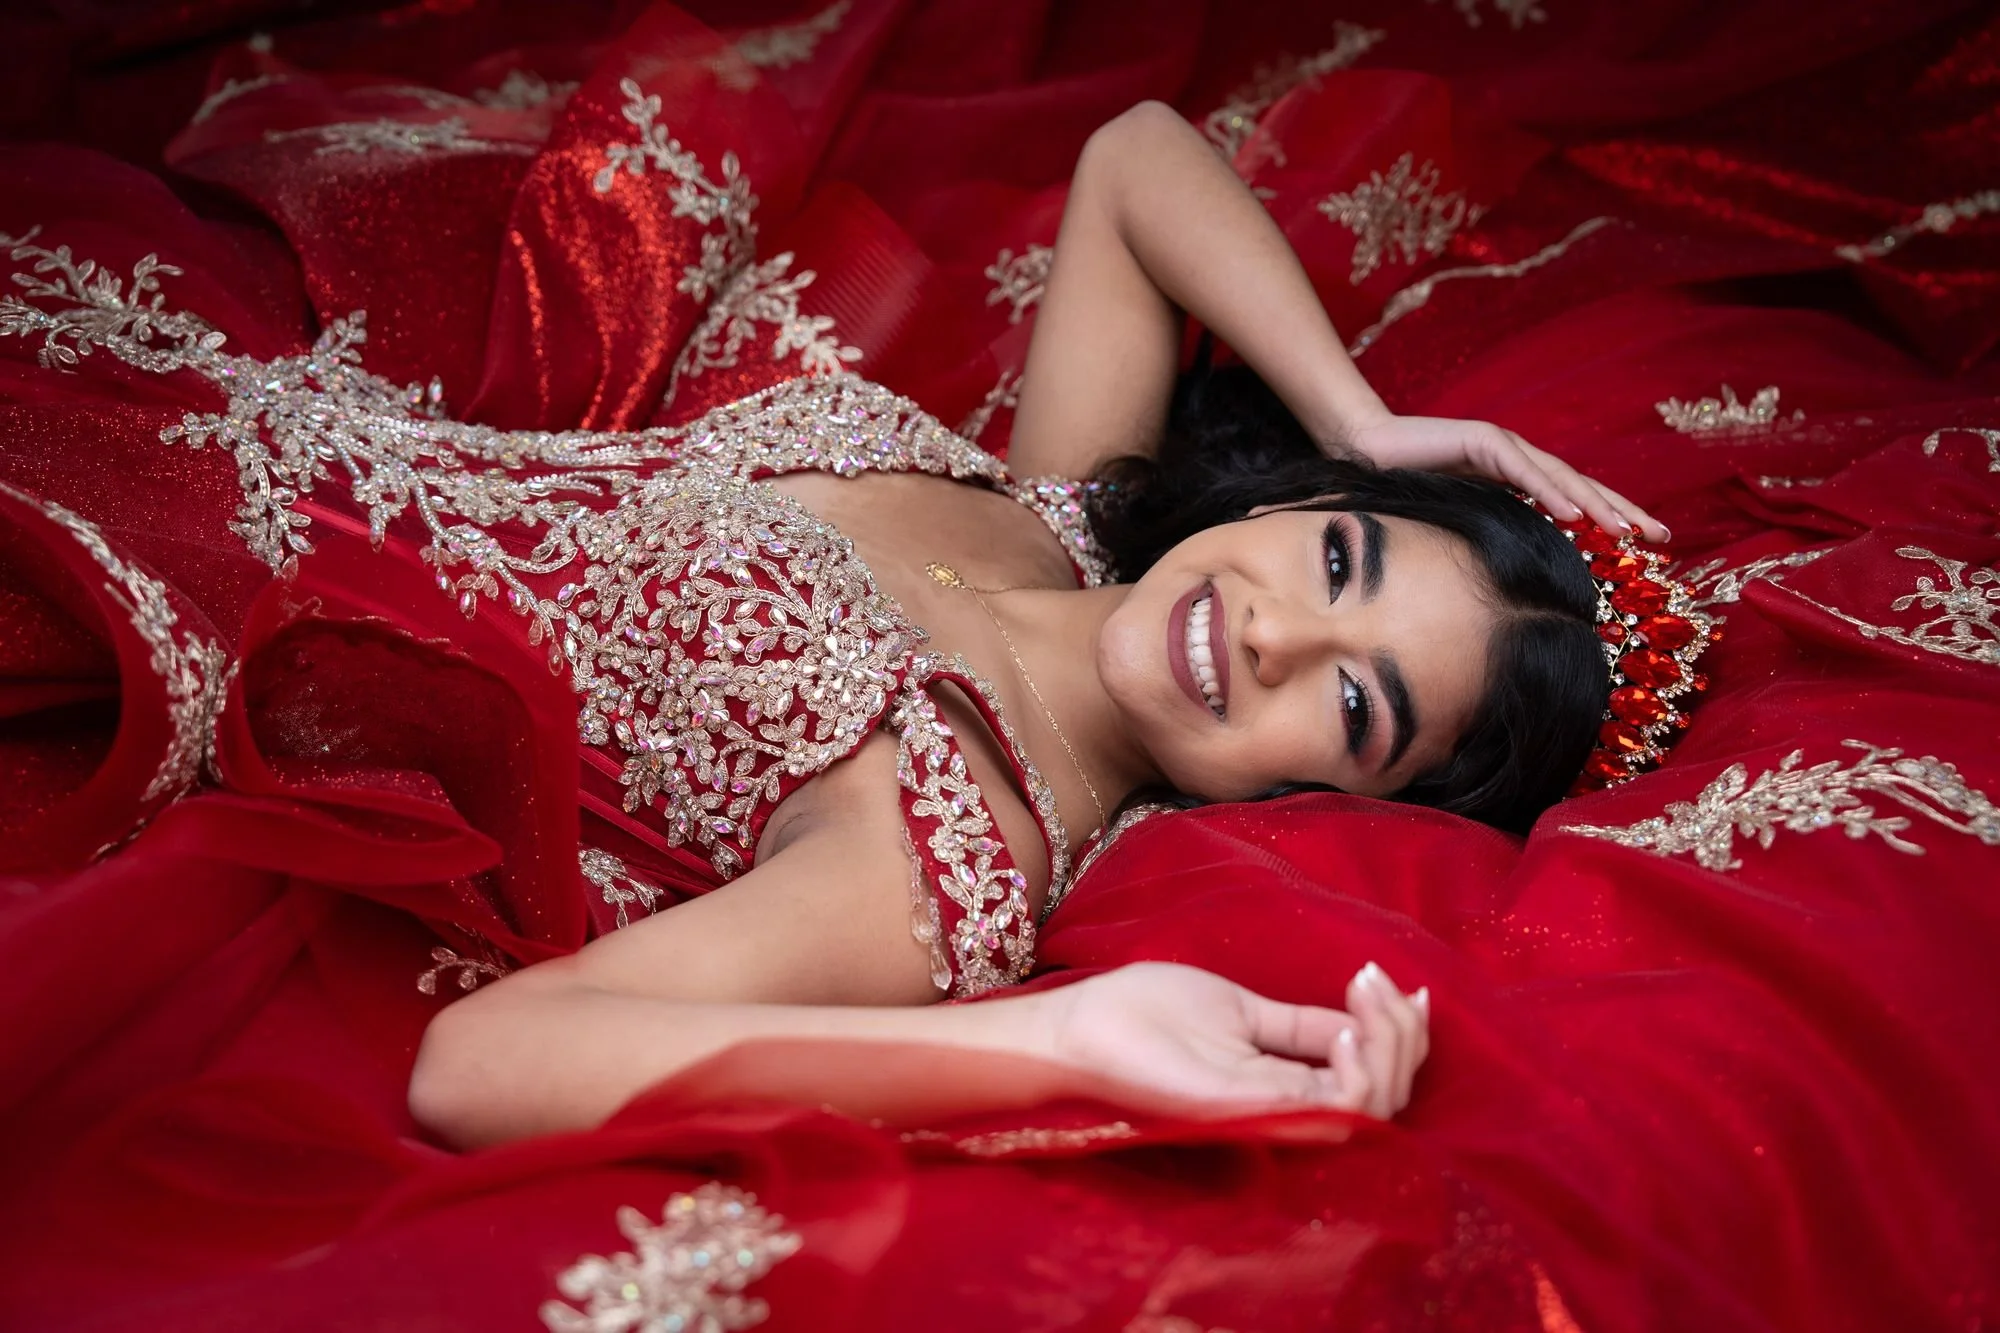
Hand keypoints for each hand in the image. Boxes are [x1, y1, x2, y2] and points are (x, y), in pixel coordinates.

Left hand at [1041, 960, 1428, 1118]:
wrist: (1082, 1026)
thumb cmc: (1147, 1014)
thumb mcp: (1242, 1010)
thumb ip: (1299, 1029)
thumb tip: (1358, 1021)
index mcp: (1284, 1087)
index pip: (1371, 1082)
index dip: (1404, 1040)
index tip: (1407, 988)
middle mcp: (1286, 1111)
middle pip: (1386, 1099)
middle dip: (1404, 1038)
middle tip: (1380, 985)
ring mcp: (1270, 1115)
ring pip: (1373, 1107)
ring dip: (1389, 1050)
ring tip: (1365, 1003)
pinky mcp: (1250, 1112)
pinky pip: (1336, 1112)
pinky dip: (1360, 1070)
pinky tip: (1347, 1030)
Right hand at [1344, 413, 1669, 542]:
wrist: (1362, 450)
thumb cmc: (1406, 488)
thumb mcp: (1463, 516)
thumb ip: (1496, 528)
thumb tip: (1526, 566)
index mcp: (1519, 478)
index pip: (1576, 499)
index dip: (1614, 517)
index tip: (1650, 542)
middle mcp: (1520, 458)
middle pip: (1583, 487)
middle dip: (1624, 511)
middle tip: (1662, 536)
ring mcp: (1504, 446)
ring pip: (1562, 479)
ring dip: (1599, 506)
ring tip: (1629, 531)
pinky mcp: (1481, 440)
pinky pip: (1524, 472)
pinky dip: (1552, 493)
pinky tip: (1576, 514)